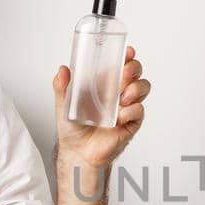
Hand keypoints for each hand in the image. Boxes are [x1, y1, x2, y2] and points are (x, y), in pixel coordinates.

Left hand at [53, 45, 151, 168]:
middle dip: (134, 68)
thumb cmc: (73, 128)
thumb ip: (62, 87)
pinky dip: (131, 111)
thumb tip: (62, 69)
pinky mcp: (132, 122)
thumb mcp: (64, 104)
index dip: (127, 56)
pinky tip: (119, 118)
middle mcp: (118, 92)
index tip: (128, 51)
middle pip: (136, 72)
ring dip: (136, 88)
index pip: (120, 64)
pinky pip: (139, 110)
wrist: (78, 152)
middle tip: (124, 73)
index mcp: (104, 83)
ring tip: (121, 98)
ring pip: (143, 87)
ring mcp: (127, 106)